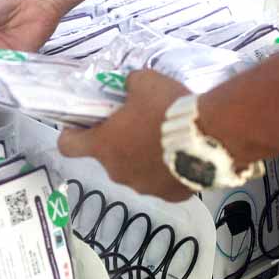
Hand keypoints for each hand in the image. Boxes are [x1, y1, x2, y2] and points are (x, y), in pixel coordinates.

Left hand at [57, 70, 193, 201]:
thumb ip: (129, 85)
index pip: (68, 146)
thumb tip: (130, 86)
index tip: (81, 126)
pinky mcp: (170, 196)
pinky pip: (162, 182)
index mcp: (103, 145)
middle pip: (108, 157)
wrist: (210, 135)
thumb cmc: (167, 107)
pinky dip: (167, 172)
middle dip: (119, 142)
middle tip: (140, 124)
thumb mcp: (144, 82)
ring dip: (144, 158)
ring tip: (167, 140)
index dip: (71, 135)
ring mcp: (143, 188)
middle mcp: (117, 171)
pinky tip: (183, 155)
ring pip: (135, 171)